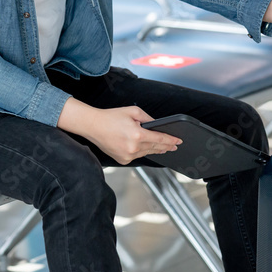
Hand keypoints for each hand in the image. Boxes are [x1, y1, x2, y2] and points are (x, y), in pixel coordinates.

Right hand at [59, 100, 179, 164]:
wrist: (93, 126)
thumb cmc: (111, 117)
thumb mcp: (132, 111)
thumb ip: (148, 118)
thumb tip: (157, 125)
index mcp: (138, 135)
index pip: (160, 139)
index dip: (171, 140)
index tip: (179, 141)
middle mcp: (134, 148)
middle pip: (156, 148)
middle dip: (166, 146)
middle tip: (174, 145)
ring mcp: (128, 156)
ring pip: (147, 153)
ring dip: (154, 149)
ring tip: (162, 147)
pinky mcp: (122, 160)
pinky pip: (137, 156)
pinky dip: (141, 152)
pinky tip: (143, 147)